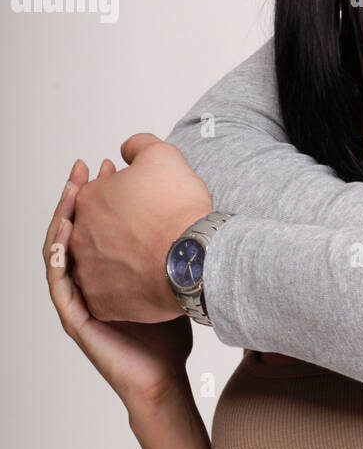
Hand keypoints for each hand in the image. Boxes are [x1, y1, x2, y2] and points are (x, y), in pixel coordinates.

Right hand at [44, 159, 194, 409]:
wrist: (164, 375)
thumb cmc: (168, 330)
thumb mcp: (171, 276)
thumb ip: (171, 246)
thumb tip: (189, 209)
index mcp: (108, 270)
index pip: (98, 223)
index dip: (101, 193)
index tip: (110, 164)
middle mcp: (88, 281)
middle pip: (74, 229)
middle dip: (78, 196)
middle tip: (85, 167)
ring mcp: (78, 300)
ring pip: (59, 252)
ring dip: (62, 220)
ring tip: (72, 193)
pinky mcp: (76, 318)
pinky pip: (59, 283)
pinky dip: (57, 258)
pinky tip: (63, 236)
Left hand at [68, 133, 212, 322]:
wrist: (195, 256)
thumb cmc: (178, 209)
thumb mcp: (161, 155)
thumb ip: (138, 146)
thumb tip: (126, 150)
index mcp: (88, 202)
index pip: (98, 196)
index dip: (120, 194)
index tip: (140, 200)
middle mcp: (80, 238)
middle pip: (96, 230)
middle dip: (117, 227)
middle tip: (145, 228)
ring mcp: (88, 273)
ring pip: (100, 263)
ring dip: (119, 257)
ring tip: (148, 254)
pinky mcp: (102, 302)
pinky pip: (108, 295)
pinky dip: (123, 288)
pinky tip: (143, 279)